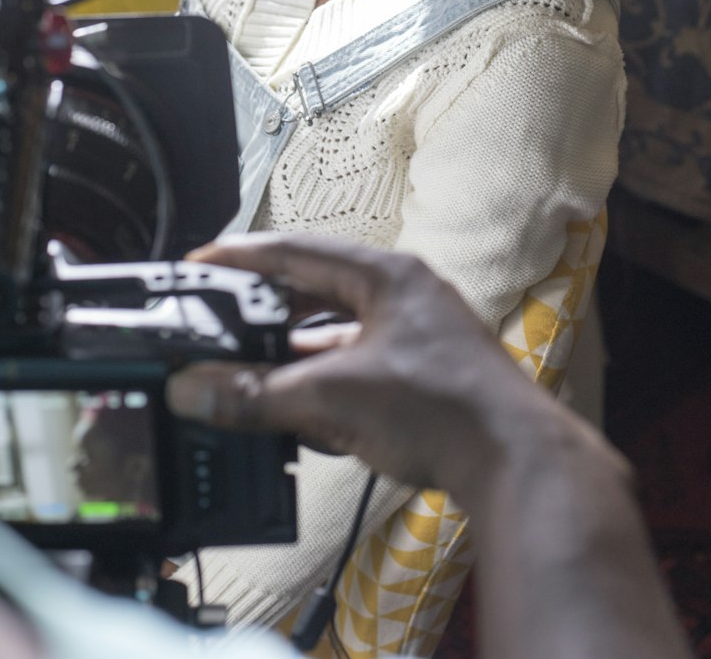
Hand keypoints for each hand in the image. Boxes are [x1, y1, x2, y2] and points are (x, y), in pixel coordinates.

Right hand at [166, 233, 596, 497]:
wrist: (515, 460)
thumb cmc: (443, 407)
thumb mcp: (332, 397)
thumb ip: (257, 393)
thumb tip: (194, 389)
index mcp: (387, 275)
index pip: (297, 250)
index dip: (242, 257)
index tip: (200, 261)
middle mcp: (403, 295)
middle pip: (316, 289)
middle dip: (263, 307)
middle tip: (215, 317)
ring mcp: (416, 334)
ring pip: (336, 329)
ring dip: (291, 347)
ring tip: (244, 363)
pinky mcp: (422, 374)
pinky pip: (355, 363)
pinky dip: (321, 378)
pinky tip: (296, 402)